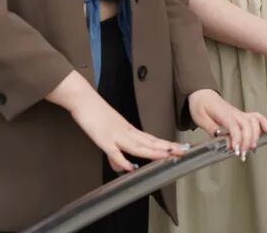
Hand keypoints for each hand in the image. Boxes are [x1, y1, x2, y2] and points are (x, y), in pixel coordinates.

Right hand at [49, 71, 184, 172]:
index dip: (166, 145)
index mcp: (129, 130)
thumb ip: (116, 152)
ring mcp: (115, 135)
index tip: (180, 148)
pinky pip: (114, 152)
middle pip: (149, 142)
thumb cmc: (95, 113)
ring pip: (138, 146)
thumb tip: (123, 167)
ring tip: (167, 156)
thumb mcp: (108, 135)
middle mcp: (126, 132)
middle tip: (183, 151)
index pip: (151, 139)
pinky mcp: (103, 139)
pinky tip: (131, 167)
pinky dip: (123, 160)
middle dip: (167, 148)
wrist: (83, 99)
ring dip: (153, 152)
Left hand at [188, 89, 266, 160]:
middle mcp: (234, 113)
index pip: (234, 126)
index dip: (237, 138)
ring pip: (254, 122)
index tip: (236, 149)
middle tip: (241, 153)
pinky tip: (266, 131)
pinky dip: (263, 123)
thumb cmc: (200, 105)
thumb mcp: (200, 118)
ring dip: (255, 136)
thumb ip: (211, 128)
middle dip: (247, 141)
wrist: (202, 95)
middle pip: (247, 125)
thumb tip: (221, 138)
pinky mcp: (241, 115)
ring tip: (250, 148)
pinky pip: (256, 116)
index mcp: (223, 113)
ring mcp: (239, 113)